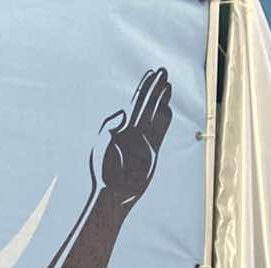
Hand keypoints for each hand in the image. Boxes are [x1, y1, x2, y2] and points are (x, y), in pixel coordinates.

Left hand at [95, 67, 171, 211]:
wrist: (114, 192)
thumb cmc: (104, 172)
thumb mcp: (101, 147)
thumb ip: (110, 128)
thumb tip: (123, 113)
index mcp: (121, 127)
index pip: (136, 103)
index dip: (143, 88)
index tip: (150, 74)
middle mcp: (134, 131)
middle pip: (148, 104)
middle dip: (155, 88)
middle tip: (163, 71)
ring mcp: (144, 140)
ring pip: (156, 114)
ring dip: (162, 99)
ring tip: (168, 84)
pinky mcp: (152, 152)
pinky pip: (161, 131)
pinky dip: (165, 119)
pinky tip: (169, 107)